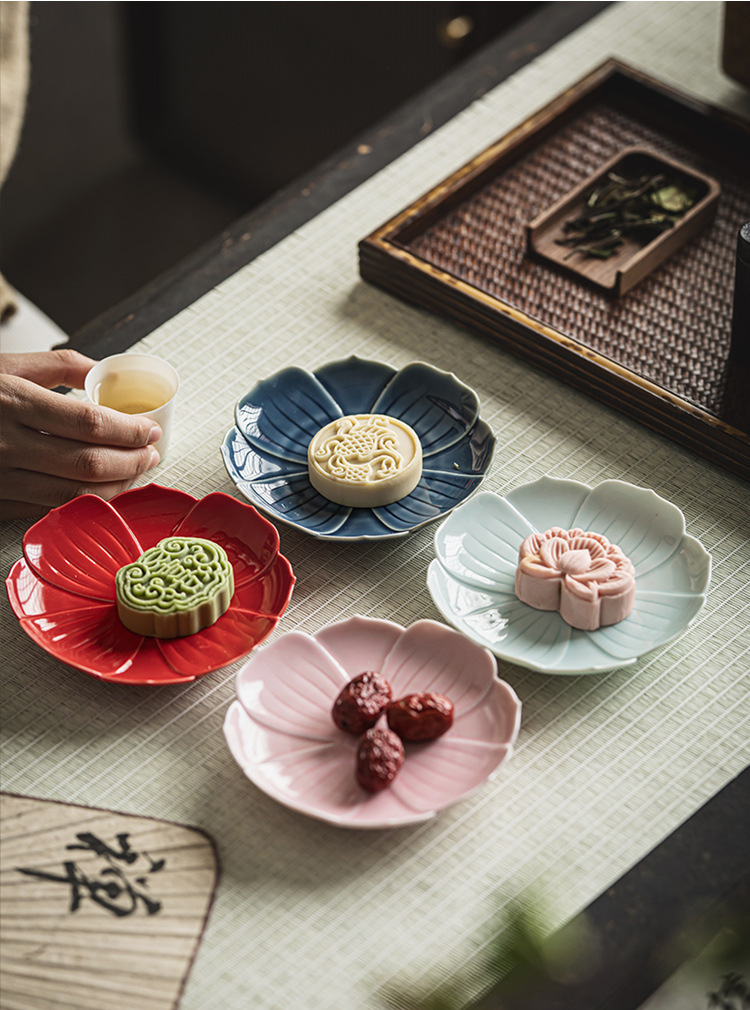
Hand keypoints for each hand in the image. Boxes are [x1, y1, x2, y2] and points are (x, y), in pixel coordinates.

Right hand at [0, 349, 160, 520]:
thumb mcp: (4, 363)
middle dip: (130, 463)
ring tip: (133, 474)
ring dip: (113, 488)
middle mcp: (4, 444)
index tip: (150, 431)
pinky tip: (98, 491)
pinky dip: (80, 503)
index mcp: (10, 401)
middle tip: (151, 455)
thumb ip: (57, 365)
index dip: (129, 432)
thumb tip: (103, 370)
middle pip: (87, 464)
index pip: (89, 424)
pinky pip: (45, 510)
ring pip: (72, 496)